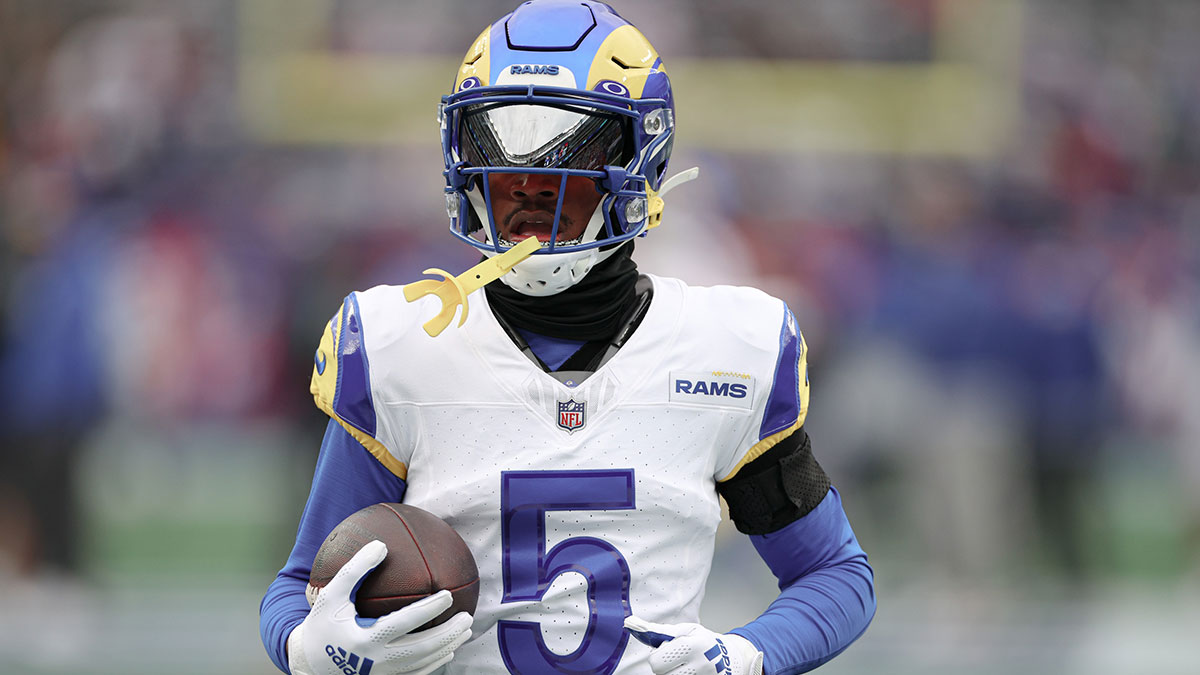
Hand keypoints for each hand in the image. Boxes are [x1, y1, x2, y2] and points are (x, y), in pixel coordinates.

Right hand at [288, 540, 471, 674]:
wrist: (310, 663)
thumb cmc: (322, 624)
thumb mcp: (331, 596)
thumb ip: (355, 570)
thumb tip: (380, 545)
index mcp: (364, 638)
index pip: (404, 623)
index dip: (428, 609)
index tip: (448, 594)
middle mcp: (376, 660)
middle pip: (421, 648)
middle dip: (448, 634)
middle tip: (467, 617)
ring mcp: (382, 674)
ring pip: (422, 663)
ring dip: (447, 647)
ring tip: (465, 631)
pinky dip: (434, 664)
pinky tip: (448, 651)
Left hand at [625, 615, 762, 674]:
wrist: (731, 657)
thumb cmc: (703, 641)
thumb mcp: (686, 630)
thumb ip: (660, 631)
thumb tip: (632, 625)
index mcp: (693, 646)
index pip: (657, 663)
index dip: (657, 658)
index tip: (664, 653)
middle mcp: (700, 665)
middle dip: (663, 670)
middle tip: (673, 662)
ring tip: (681, 668)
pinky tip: (686, 672)